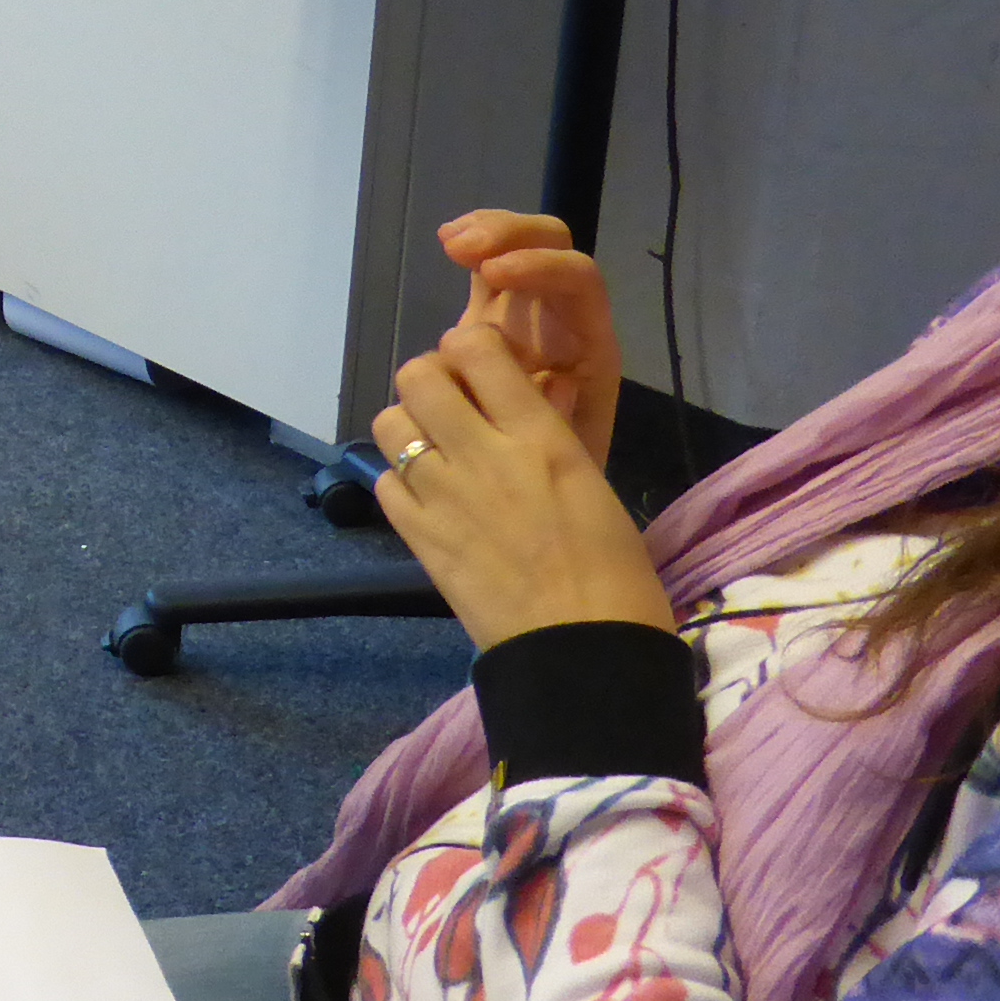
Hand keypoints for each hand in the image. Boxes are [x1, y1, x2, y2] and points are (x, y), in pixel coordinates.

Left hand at [368, 317, 672, 652]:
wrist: (585, 653)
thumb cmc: (614, 572)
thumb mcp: (591, 481)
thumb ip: (549, 434)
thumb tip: (529, 394)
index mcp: (538, 435)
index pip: (477, 347)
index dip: (470, 347)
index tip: (479, 367)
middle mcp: (482, 453)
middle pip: (417, 375)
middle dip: (430, 380)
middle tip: (451, 407)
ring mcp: (443, 496)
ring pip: (390, 423)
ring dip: (408, 428)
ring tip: (434, 452)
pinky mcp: (419, 539)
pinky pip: (385, 484)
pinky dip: (399, 483)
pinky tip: (426, 500)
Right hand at [435, 211, 624, 469]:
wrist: (547, 512)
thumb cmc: (566, 490)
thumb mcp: (570, 466)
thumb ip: (560, 426)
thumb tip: (554, 379)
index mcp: (590, 350)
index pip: (578, 282)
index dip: (538, 268)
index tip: (491, 275)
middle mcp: (563, 322)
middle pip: (553, 244)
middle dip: (509, 234)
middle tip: (462, 249)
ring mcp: (529, 317)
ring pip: (521, 245)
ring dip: (487, 232)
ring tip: (449, 242)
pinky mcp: (496, 321)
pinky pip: (491, 269)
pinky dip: (471, 246)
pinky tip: (444, 244)